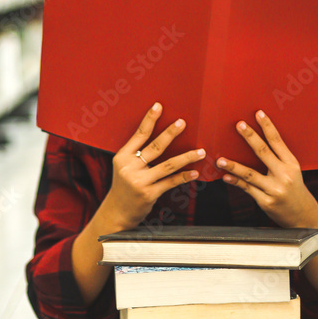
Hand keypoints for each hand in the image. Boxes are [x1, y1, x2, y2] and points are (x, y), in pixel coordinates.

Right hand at [103, 102, 204, 229]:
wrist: (117, 212)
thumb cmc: (124, 186)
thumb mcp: (124, 167)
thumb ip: (137, 154)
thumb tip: (161, 137)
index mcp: (122, 156)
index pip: (139, 134)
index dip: (149, 119)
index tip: (159, 106)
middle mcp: (129, 167)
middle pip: (155, 146)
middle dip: (170, 133)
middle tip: (183, 123)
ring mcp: (139, 181)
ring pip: (168, 165)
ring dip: (187, 157)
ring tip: (200, 151)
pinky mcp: (148, 193)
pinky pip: (170, 182)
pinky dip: (184, 176)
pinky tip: (194, 172)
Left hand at [217, 110, 317, 228]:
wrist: (303, 217)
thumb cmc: (295, 190)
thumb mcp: (292, 172)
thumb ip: (278, 159)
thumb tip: (257, 142)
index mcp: (292, 164)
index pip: (277, 141)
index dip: (267, 126)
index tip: (258, 113)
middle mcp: (284, 175)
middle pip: (263, 152)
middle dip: (250, 137)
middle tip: (239, 125)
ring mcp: (274, 189)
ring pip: (250, 174)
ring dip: (233, 166)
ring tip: (220, 160)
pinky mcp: (266, 201)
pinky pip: (247, 189)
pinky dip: (235, 182)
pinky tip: (226, 177)